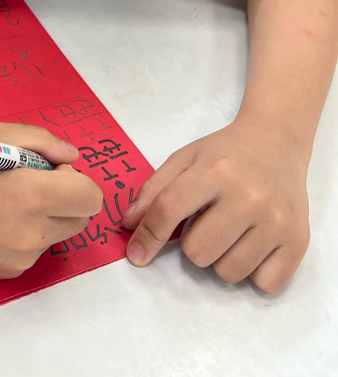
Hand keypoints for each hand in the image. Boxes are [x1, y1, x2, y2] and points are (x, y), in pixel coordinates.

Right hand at [0, 121, 103, 278]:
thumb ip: (40, 141)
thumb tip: (71, 156)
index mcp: (27, 195)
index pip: (89, 196)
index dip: (75, 178)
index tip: (51, 169)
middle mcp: (28, 233)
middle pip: (80, 218)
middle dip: (65, 196)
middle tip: (29, 180)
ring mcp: (19, 258)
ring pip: (57, 233)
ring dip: (45, 215)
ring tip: (4, 198)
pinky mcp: (7, 272)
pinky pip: (35, 248)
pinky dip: (25, 231)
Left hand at [121, 121, 309, 291]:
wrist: (277, 142)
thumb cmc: (226, 153)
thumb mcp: (185, 158)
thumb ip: (154, 190)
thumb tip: (129, 226)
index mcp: (215, 171)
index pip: (169, 210)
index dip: (147, 236)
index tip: (136, 255)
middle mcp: (249, 196)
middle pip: (197, 252)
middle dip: (193, 242)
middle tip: (207, 221)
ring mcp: (277, 221)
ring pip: (227, 272)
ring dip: (222, 257)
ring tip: (231, 229)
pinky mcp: (298, 242)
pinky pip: (263, 283)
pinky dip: (253, 270)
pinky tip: (254, 242)